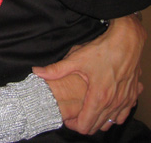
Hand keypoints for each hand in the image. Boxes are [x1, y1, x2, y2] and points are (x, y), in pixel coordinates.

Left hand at [33, 14, 145, 133]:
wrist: (126, 41)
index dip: (73, 125)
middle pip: (97, 127)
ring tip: (88, 109)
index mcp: (98, 97)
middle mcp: (113, 103)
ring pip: (111, 122)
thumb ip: (56, 69)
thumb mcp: (76, 58)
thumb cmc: (102, 50)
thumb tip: (36, 72)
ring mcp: (124, 101)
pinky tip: (106, 105)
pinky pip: (123, 114)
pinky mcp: (132, 95)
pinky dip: (114, 114)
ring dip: (99, 120)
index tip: (67, 118)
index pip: (85, 125)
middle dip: (84, 123)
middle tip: (75, 113)